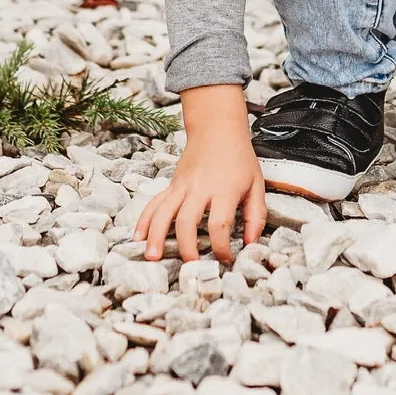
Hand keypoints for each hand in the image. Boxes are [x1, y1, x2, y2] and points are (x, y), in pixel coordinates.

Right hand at [133, 84, 263, 263]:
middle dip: (186, 246)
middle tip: (189, 266)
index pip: (220, 223)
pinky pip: (154, 203)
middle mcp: (200, 188)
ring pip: (164, 212)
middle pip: (187, 220)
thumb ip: (257, 215)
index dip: (221, 246)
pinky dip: (144, 220)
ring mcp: (182, 186)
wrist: (217, 128)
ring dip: (156, 235)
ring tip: (152, 256)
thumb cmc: (239, 158)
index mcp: (225, 189)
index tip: (226, 258)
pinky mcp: (171, 185)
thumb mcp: (257, 184)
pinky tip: (138, 237)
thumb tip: (251, 243)